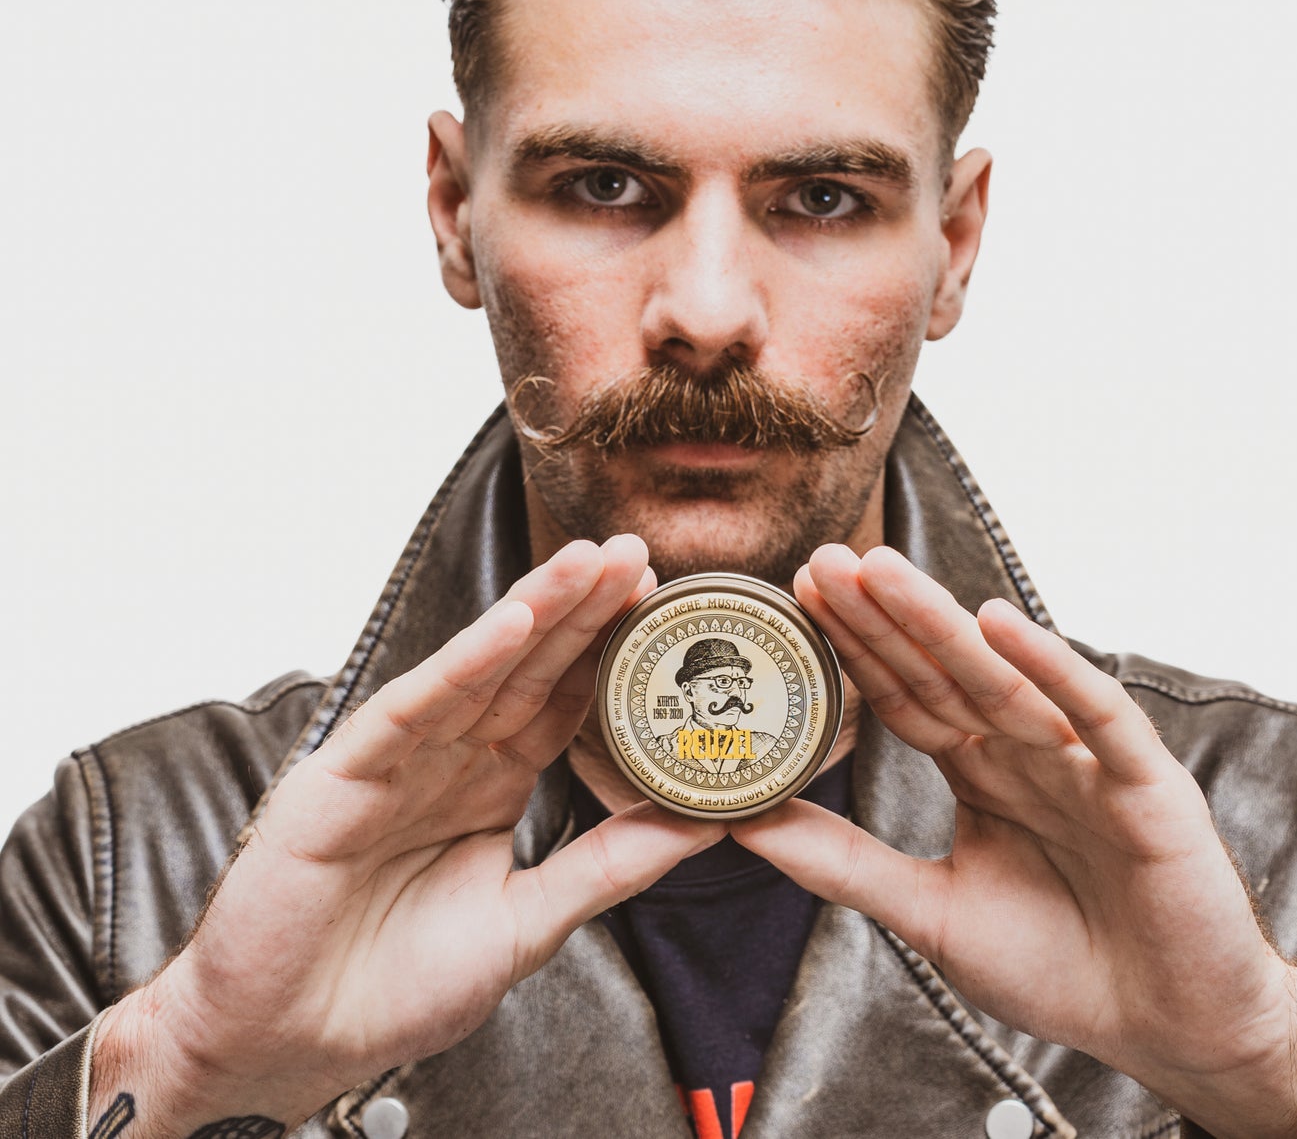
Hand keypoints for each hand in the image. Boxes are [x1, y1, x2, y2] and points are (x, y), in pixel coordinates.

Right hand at [92, 535, 716, 1134]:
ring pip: (478, 668)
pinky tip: (511, 624)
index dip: (610, 651)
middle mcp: (450, 757)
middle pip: (529, 667)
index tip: (664, 604)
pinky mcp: (345, 773)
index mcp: (492, 782)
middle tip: (636, 551)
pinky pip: (414, 707)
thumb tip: (705, 824)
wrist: (290, 1046)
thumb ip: (610, 867)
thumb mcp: (529, 923)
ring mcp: (399, 758)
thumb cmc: (395, 988)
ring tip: (590, 561)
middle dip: (583, 607)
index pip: (562, 699)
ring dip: (536, 610)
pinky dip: (461, 664)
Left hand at [732, 545, 1296, 1138]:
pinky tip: (1000, 624)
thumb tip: (747, 821)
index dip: (855, 646)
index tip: (800, 594)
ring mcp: (1082, 761)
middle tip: (822, 559)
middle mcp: (1025, 750)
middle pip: (940, 670)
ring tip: (881, 571)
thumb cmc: (1060, 966)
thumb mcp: (930, 911)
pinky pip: (1094, 715)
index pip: (904, 694)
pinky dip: (1052, 668)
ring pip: (1002, 678)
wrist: (1171, 1030)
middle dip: (881, 615)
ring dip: (940, 622)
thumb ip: (846, 863)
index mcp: (979, 770)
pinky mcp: (1144, 784)